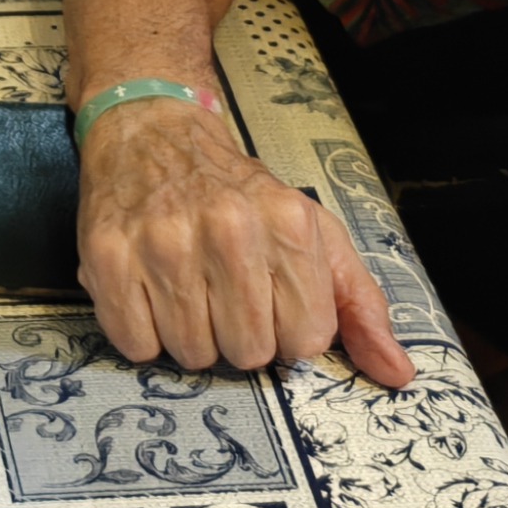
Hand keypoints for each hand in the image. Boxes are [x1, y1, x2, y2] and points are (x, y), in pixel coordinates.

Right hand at [75, 98, 415, 386]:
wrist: (153, 133)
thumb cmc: (239, 192)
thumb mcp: (314, 233)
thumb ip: (360, 306)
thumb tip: (398, 374)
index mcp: (289, 224)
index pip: (306, 341)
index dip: (288, 330)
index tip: (271, 300)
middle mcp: (229, 230)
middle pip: (247, 353)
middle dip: (238, 335)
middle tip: (225, 293)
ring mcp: (164, 243)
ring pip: (192, 354)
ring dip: (190, 334)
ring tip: (187, 287)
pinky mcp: (109, 256)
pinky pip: (136, 345)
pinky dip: (143, 332)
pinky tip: (151, 292)